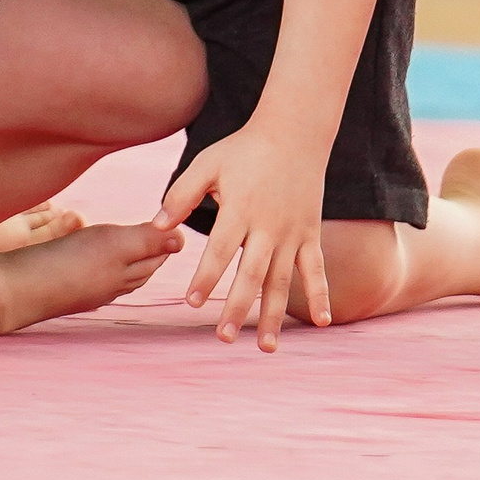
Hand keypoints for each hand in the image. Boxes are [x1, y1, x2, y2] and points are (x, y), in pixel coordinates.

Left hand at [154, 118, 330, 350]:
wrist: (294, 132)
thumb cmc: (244, 149)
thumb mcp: (207, 163)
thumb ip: (181, 194)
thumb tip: (157, 226)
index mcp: (239, 210)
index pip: (219, 251)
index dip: (206, 277)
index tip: (191, 302)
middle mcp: (268, 227)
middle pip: (251, 274)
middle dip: (236, 307)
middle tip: (222, 337)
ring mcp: (292, 233)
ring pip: (282, 281)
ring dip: (273, 315)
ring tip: (265, 347)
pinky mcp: (310, 233)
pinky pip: (317, 269)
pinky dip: (322, 295)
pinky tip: (322, 323)